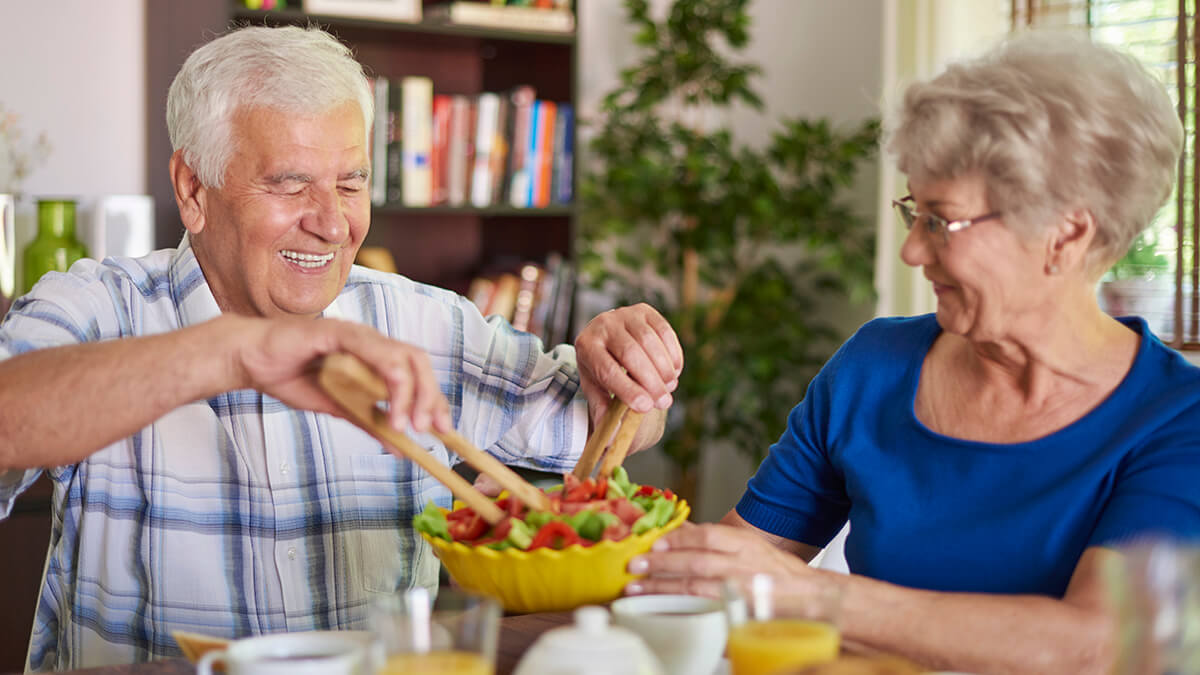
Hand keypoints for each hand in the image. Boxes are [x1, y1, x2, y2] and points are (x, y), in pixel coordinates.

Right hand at [229, 315, 451, 432]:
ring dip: (410, 393)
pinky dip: (385, 377)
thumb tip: (401, 448)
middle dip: (431, 396)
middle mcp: (371, 342)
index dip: (434, 398)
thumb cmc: (291, 377)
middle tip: (429, 430)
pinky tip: (386, 404)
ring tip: (405, 425)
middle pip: (418, 361)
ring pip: (401, 357)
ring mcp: (356, 334)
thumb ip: (369, 422)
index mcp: (375, 356)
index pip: (417, 372)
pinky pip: (371, 350)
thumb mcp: (338, 408)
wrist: (251, 360)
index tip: (444, 429)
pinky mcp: (337, 332)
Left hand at [575, 303, 682, 419]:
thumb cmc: (602, 371)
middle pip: (631, 353)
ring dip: (664, 368)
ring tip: (669, 388)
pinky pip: (665, 331)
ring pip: (650, 341)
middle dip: (650, 381)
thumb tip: (613, 437)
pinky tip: (673, 371)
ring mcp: (624, 314)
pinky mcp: (645, 310)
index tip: (646, 408)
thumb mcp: (597, 391)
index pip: (607, 369)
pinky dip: (673, 354)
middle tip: (664, 402)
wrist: (608, 340)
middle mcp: (602, 324)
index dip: (628, 390)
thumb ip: (604, 411)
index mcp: (586, 346)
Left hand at [624, 522, 813, 597]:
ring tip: (638, 588)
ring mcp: (742, 591)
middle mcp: (744, 565)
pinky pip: (706, 611)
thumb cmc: (776, 571)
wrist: (812, 597)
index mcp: (745, 544)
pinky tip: (663, 609)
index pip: (709, 535)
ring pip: (697, 587)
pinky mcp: (741, 613)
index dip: (680, 537)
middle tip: (635, 563)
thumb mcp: (748, 546)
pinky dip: (682, 609)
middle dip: (662, 562)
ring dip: (664, 588)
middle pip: (697, 561)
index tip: (655, 540)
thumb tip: (683, 529)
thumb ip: (717, 539)